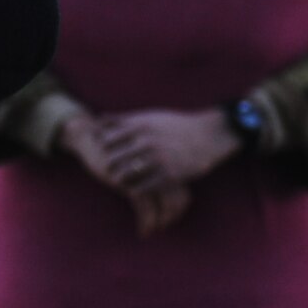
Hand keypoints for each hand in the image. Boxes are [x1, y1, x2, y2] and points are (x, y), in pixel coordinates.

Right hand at [58, 112, 191, 237]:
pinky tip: (144, 232)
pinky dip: (147, 222)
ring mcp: (146, 174)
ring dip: (162, 221)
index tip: (173, 216)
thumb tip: (157, 184)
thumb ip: (145, 166)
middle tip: (165, 226)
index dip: (180, 205)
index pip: (182, 187)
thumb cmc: (112, 145)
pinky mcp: (130, 182)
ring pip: (165, 203)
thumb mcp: (133, 154)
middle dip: (174, 214)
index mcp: (163, 159)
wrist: (91, 135)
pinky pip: (145, 207)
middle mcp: (159, 166)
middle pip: (177, 196)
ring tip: (156, 230)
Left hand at [91, 109, 239, 190]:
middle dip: (109, 165)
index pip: (107, 140)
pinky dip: (134, 189)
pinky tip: (133, 188)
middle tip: (108, 169)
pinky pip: (142, 187)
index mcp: (141, 126)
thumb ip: (124, 121)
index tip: (103, 151)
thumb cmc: (175, 125)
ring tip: (119, 179)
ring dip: (120, 178)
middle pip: (113, 159)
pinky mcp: (169, 175)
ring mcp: (158, 159)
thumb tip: (99, 120)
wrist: (208, 136)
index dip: (102, 148)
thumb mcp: (150, 117)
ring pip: (126, 174)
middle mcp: (147, 142)